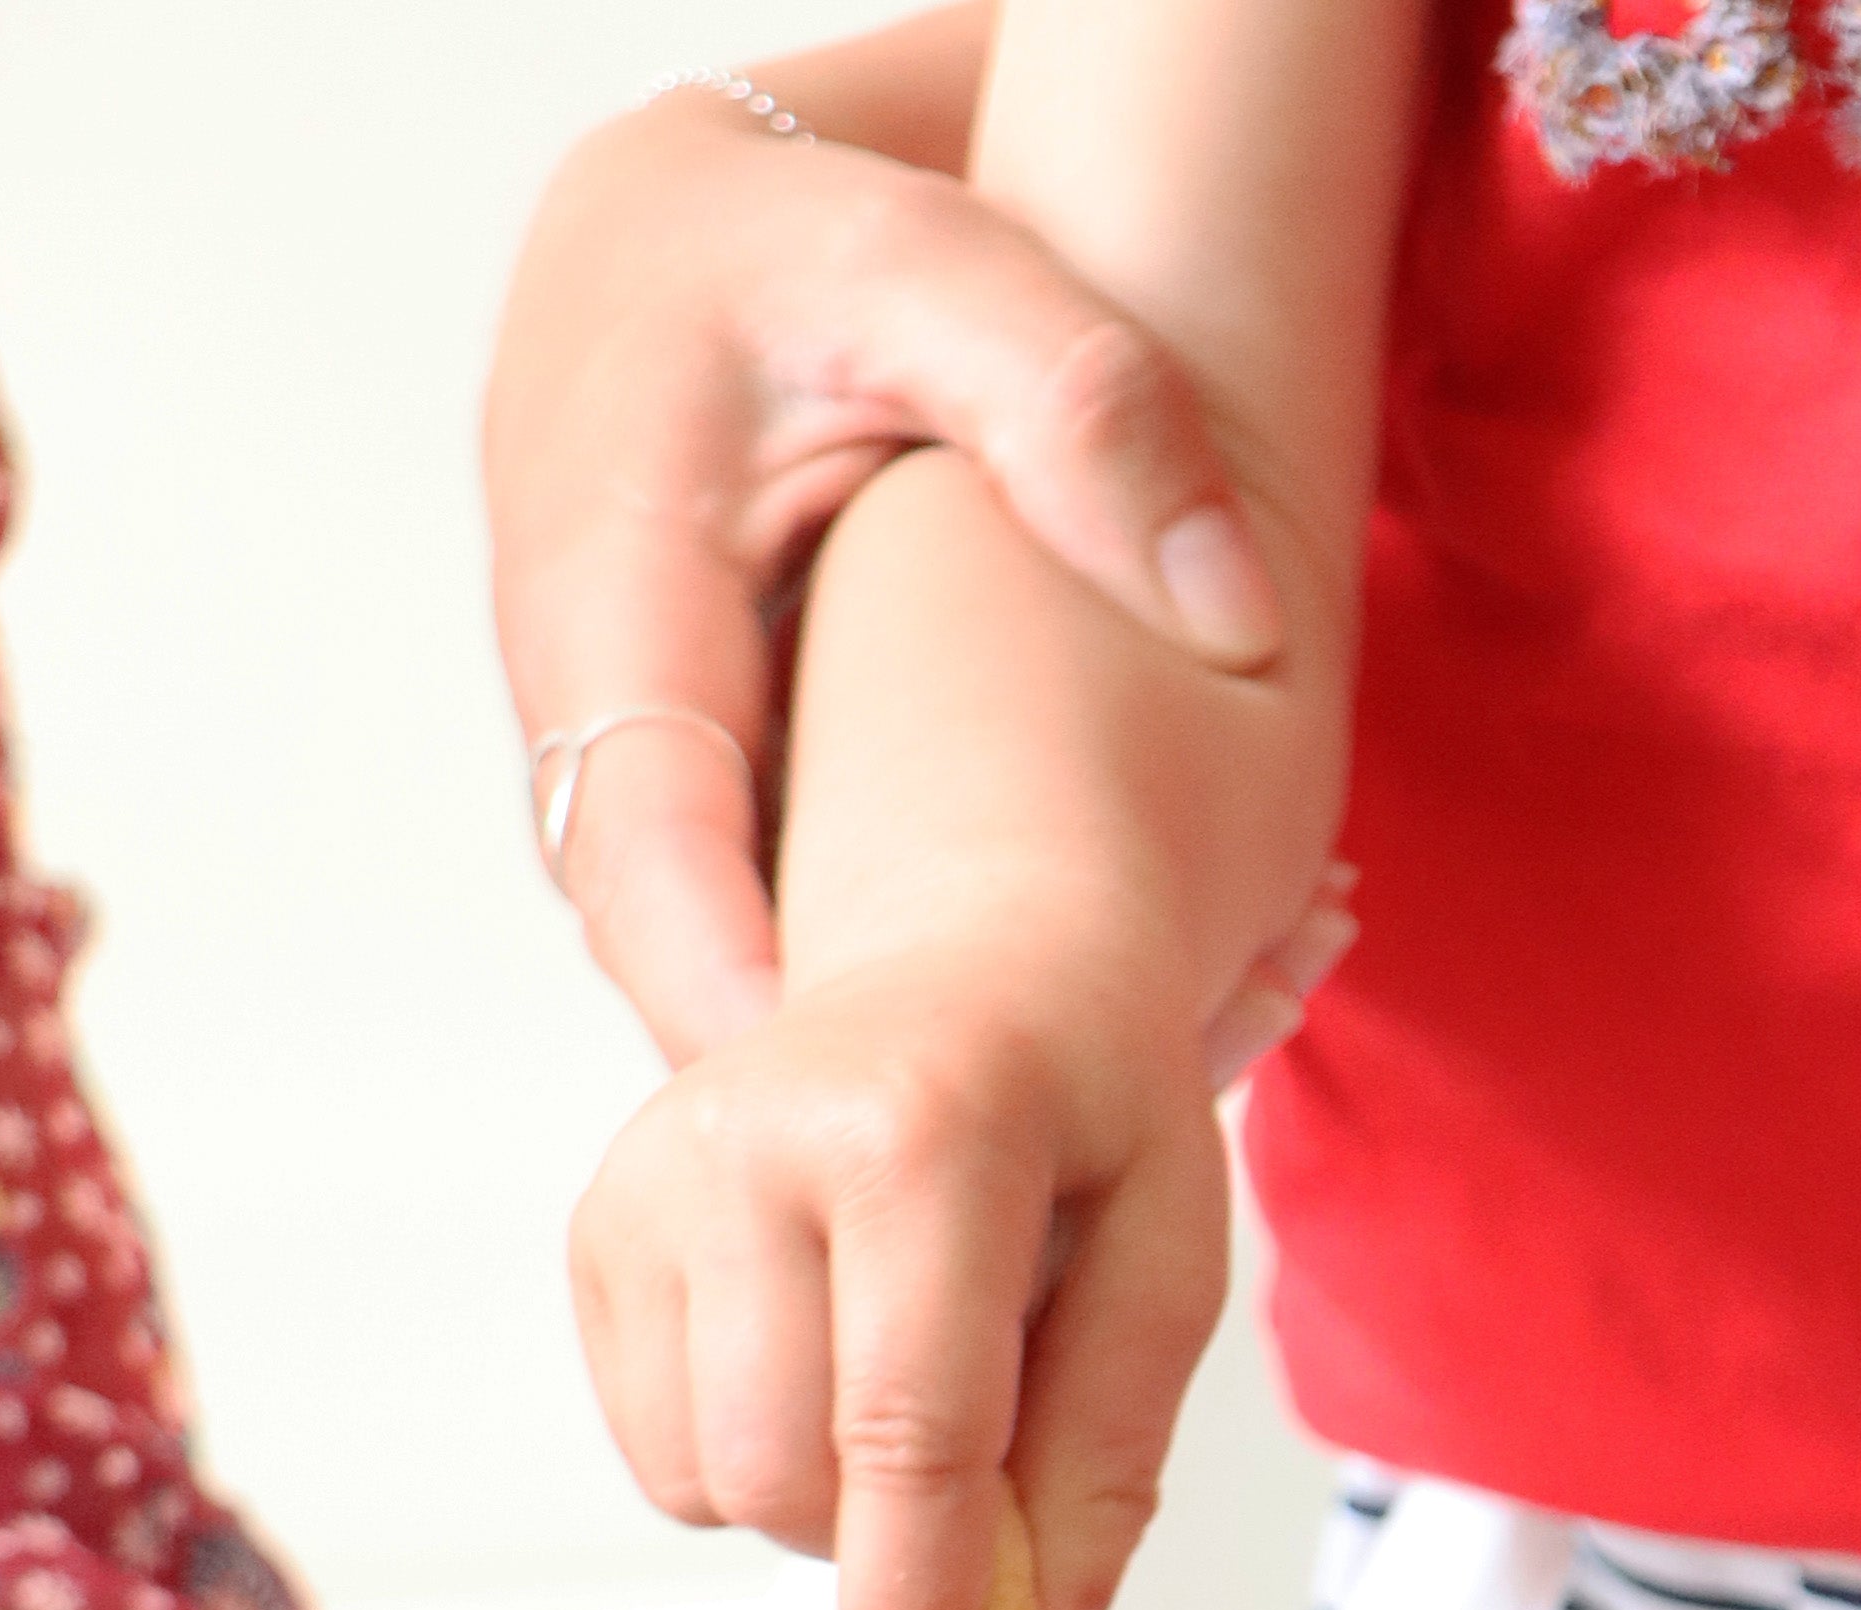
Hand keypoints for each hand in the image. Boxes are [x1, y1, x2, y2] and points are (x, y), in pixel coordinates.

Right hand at [489, 80, 1289, 1065]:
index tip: (900, 1118)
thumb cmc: (794, 242)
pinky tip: (1205, 969)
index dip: (761, 1023)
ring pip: (796, 996)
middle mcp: (608, 743)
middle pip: (720, 990)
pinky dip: (996, 978)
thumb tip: (1239, 617)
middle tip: (1149, 1113)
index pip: (656, 877)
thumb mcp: (939, 267)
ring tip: (1251, 1012)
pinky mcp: (738, 832)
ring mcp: (666, 805)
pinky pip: (843, 950)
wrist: (697, 239)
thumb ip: (1086, 408)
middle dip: (908, 1085)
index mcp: (613, 613)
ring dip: (993, 1042)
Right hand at [566, 921, 1229, 1609]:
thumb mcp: (1168, 1266)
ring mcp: (650, 1177)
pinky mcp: (598, 1228)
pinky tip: (821, 1354)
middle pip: (785, 1479)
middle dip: (882, 1545)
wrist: (967, 963)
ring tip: (900, 1375)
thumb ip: (1108, 1471)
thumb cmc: (1087, 1114)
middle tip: (979, 1476)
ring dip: (819, 1502)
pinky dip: (752, 1458)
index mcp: (922, 1132)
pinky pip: (660, 1453)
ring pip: (709, 1484)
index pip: (903, 1432)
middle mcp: (750, 1137)